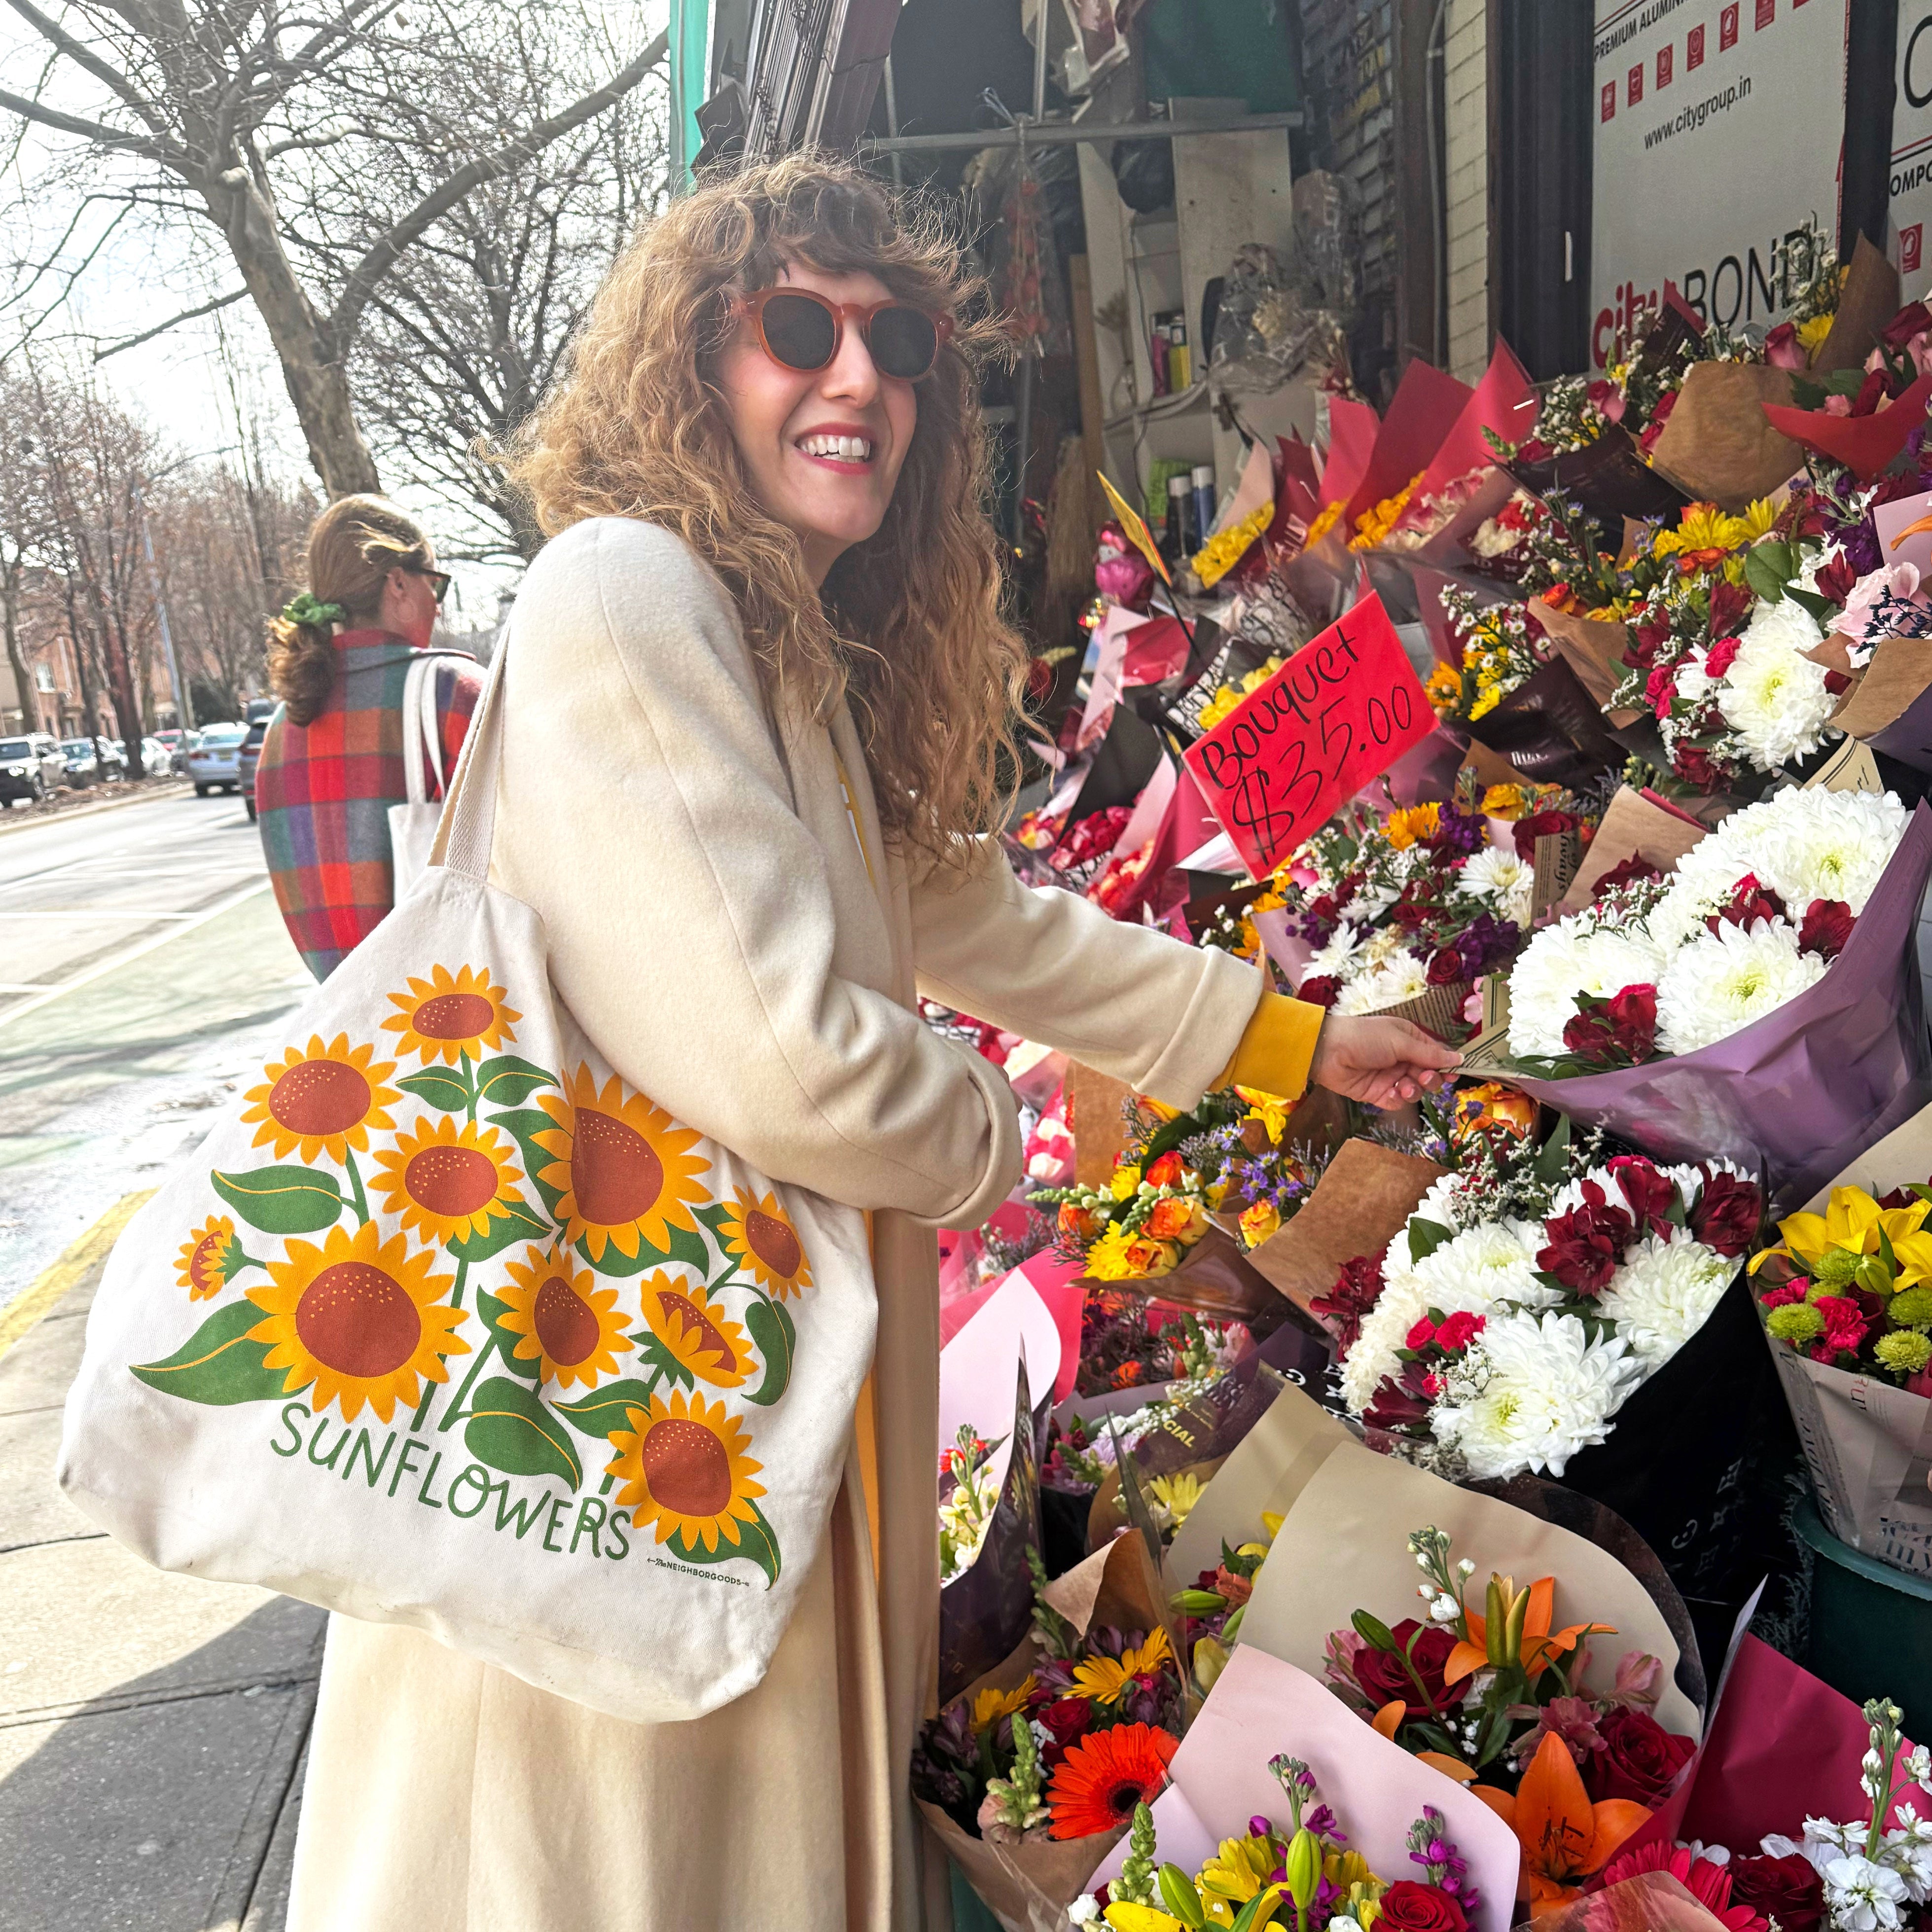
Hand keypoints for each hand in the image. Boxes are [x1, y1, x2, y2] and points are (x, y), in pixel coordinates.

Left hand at [1307, 1013, 1460, 1107]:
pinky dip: (1398, 1099)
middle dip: (1431, 1079)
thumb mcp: (1400, 1041)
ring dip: (1415, 1090)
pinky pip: (1397, 1101)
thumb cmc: (1364, 1037)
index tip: (1455, 1073)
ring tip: (1405, 1085)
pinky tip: (1392, 1092)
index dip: (1446, 1065)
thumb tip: (1458, 1058)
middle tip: (1425, 1078)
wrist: (1327, 1052)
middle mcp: (1401, 1058)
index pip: (1436, 1054)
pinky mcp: (1378, 1094)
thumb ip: (1429, 1053)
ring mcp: (1390, 1077)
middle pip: (1429, 1075)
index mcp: (1409, 1039)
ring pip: (1416, 1090)